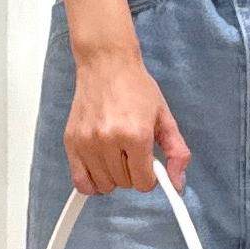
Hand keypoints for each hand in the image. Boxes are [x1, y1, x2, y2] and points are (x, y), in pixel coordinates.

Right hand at [64, 49, 190, 194]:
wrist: (107, 63)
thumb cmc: (135, 88)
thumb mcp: (164, 117)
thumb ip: (177, 152)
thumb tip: (177, 184)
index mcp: (136, 135)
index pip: (143, 183)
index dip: (149, 178)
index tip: (147, 165)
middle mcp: (109, 140)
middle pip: (124, 184)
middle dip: (131, 173)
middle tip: (130, 152)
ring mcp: (88, 142)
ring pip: (104, 185)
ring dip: (113, 176)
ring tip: (115, 154)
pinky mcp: (72, 142)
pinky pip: (81, 182)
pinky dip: (91, 184)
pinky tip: (99, 171)